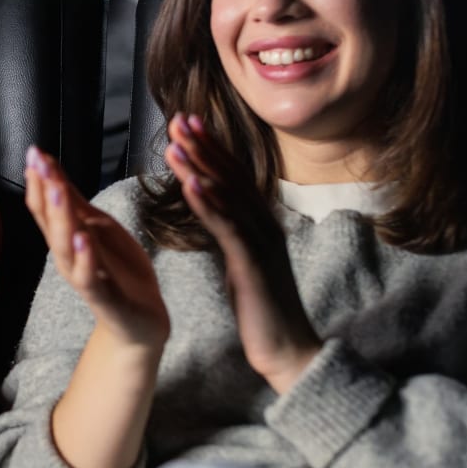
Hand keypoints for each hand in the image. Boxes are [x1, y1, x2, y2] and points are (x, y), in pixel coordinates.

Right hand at [25, 145, 167, 353]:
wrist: (140, 320)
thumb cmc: (117, 269)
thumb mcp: (98, 227)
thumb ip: (74, 202)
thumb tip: (48, 167)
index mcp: (67, 238)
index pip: (45, 206)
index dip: (39, 180)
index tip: (34, 152)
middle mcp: (67, 256)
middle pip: (50, 222)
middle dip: (45, 191)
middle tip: (38, 163)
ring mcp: (82, 276)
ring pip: (65, 246)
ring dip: (60, 217)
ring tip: (57, 190)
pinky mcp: (102, 297)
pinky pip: (89, 276)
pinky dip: (85, 257)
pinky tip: (83, 237)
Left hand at [164, 114, 321, 391]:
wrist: (289, 350)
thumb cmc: (264, 308)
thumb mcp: (243, 262)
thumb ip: (232, 234)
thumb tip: (214, 212)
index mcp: (261, 224)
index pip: (234, 177)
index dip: (212, 148)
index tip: (189, 123)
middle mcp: (264, 225)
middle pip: (231, 177)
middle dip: (204, 146)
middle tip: (180, 117)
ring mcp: (261, 242)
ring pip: (227, 197)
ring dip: (200, 167)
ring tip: (177, 143)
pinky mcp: (253, 264)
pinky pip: (228, 228)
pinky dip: (208, 204)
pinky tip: (190, 185)